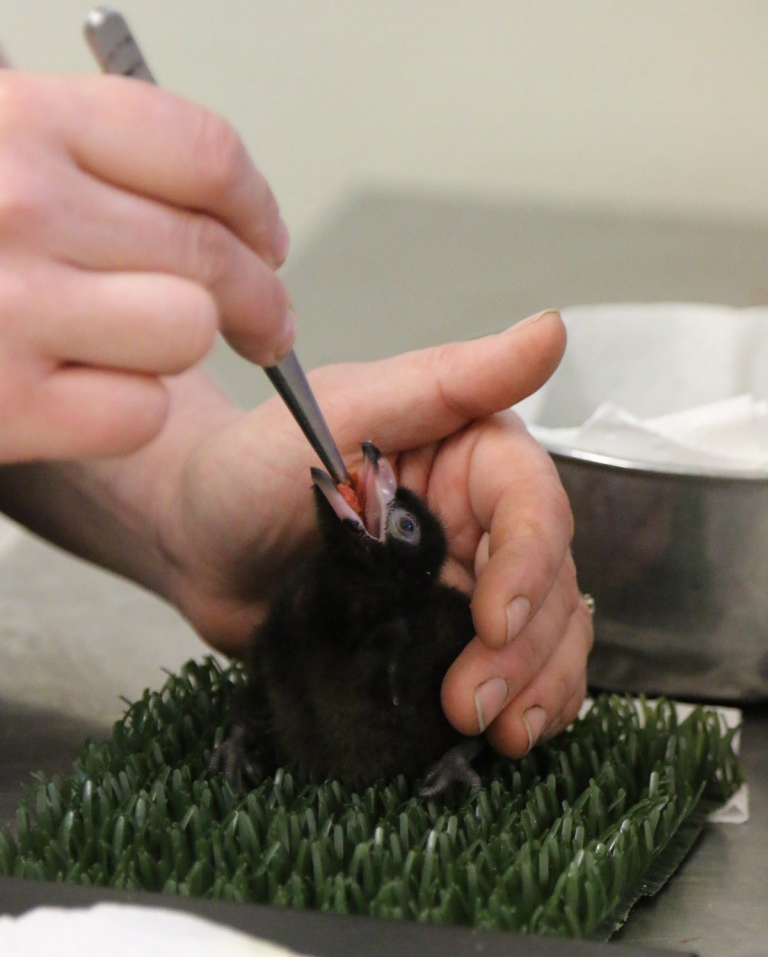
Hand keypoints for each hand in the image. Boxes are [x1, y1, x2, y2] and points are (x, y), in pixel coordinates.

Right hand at [0, 72, 291, 462]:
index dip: (256, 208)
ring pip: (185, 330)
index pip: (205, 156)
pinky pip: (136, 413)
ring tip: (144, 350)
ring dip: (178, 348)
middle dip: (258, 298)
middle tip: (264, 324)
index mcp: (20, 121)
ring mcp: (6, 308)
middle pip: (213, 254)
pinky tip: (87, 394)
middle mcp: (18, 204)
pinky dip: (127, 410)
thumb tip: (219, 204)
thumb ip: (80, 154)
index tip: (264, 240)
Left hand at [160, 310, 591, 756]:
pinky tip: (505, 734)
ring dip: (537, 685)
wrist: (194, 545)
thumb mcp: (342, 410)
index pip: (533, 507)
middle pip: (550, 582)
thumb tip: (551, 330)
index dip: (529, 567)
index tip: (494, 623)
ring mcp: (464, 584)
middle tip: (472, 703)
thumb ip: (447, 381)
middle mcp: (482, 518)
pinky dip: (521, 702)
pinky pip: (508, 671)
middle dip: (526, 649)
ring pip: (547, 634)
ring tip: (498, 733)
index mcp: (471, 454)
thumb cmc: (248, 465)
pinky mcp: (439, 638)